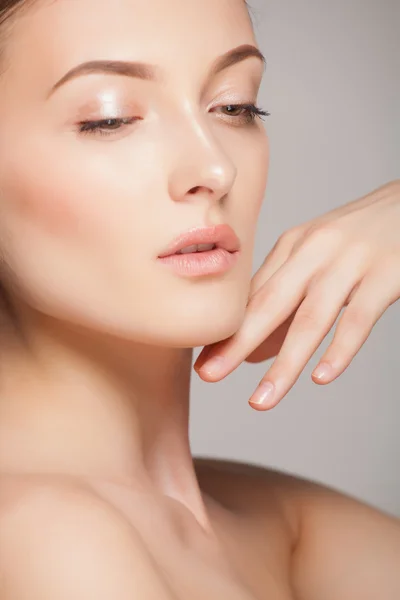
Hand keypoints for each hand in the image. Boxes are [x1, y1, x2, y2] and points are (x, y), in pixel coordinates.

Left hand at [194, 180, 399, 410]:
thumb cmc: (360, 236)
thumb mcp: (318, 259)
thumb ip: (287, 301)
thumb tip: (253, 352)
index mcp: (294, 247)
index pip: (253, 296)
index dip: (227, 332)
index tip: (202, 362)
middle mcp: (315, 251)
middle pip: (270, 304)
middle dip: (236, 343)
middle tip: (208, 376)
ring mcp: (350, 262)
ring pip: (311, 319)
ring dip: (284, 364)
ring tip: (262, 399)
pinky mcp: (386, 274)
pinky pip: (358, 318)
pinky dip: (339, 350)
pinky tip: (321, 377)